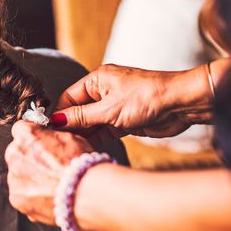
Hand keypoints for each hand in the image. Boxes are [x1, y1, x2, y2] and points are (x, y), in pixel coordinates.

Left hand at [5, 121, 92, 224]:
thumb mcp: (70, 138)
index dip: (32, 137)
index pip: (20, 129)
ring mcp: (14, 178)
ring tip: (52, 184)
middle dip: (30, 159)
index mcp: (27, 135)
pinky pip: (22, 194)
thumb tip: (48, 139)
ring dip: (30, 178)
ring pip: (19, 175)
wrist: (86, 194)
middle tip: (49, 167)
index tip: (38, 143)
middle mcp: (15, 154)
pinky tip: (48, 195)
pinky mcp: (17, 199)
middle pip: (17, 153)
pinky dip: (32, 195)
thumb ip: (51, 137)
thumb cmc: (81, 165)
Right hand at [52, 63, 213, 137]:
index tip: (49, 131)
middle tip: (60, 145)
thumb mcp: (109, 109)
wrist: (180, 104)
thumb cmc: (146, 97)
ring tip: (73, 150)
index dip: (59, 114)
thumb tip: (56, 120)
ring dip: (84, 135)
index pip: (69, 97)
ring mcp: (114, 106)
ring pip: (91, 122)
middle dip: (70, 127)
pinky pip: (104, 129)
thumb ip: (82, 116)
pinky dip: (98, 139)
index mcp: (97, 80)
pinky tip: (89, 150)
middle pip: (79, 111)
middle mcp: (103, 91)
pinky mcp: (124, 120)